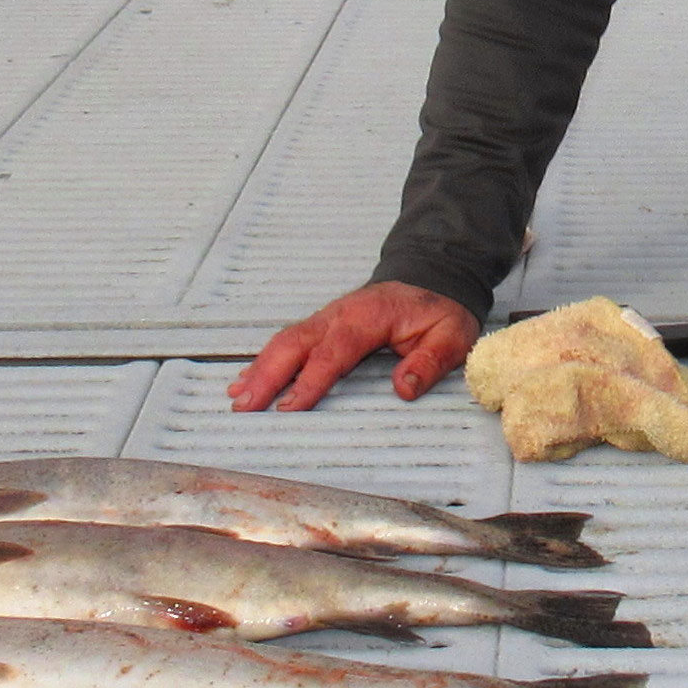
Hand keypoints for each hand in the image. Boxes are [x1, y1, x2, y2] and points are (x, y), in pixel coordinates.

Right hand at [230, 282, 480, 412]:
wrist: (430, 278)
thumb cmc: (437, 312)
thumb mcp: (450, 336)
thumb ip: (429, 362)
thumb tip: (403, 388)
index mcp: (368, 317)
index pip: (333, 352)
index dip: (310, 381)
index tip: (289, 408)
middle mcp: (338, 315)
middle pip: (294, 344)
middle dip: (267, 377)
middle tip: (246, 408)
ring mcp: (326, 319)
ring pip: (284, 342)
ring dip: (258, 370)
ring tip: (237, 399)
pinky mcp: (321, 325)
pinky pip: (287, 341)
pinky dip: (264, 362)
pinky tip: (245, 382)